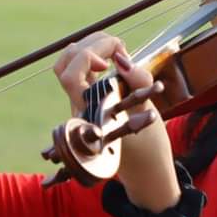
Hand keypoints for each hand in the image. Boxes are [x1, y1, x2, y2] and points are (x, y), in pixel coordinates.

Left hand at [52, 33, 178, 209]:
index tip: (116, 57)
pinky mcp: (92, 100)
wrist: (146, 172)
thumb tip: (122, 59)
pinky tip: (116, 57)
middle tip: (120, 45)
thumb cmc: (149, 147)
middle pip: (66, 64)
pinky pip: (84, 72)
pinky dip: (96, 56)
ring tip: (118, 47)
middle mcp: (81, 107)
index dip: (87, 57)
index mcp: (89, 113)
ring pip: (71, 65)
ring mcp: (84, 103)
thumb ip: (137, 83)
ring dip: (91, 47)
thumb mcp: (149, 114)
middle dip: (92, 44)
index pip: (70, 76)